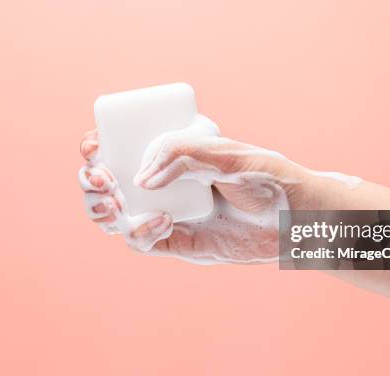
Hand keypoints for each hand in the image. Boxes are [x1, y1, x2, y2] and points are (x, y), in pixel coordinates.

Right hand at [79, 115, 360, 263]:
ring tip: (115, 202)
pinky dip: (141, 232)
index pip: (122, 146)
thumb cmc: (270, 178)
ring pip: (116, 214)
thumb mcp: (230, 154)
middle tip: (104, 179)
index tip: (95, 146)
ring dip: (102, 209)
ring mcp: (168, 212)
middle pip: (109, 182)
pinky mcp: (178, 242)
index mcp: (173, 153)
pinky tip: (164, 221)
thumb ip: (186, 153)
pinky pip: (142, 241)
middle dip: (92, 180)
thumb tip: (141, 179)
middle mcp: (165, 183)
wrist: (297, 221)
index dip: (98, 146)